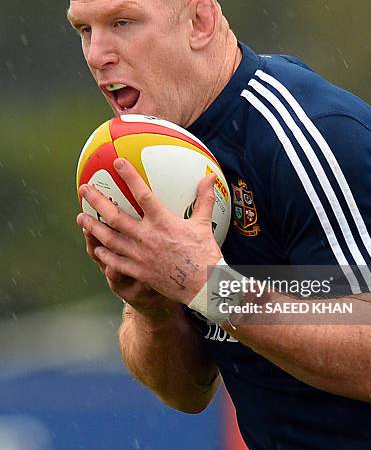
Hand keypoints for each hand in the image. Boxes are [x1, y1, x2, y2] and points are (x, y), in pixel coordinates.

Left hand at [76, 158, 222, 304]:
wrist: (203, 286)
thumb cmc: (205, 254)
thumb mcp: (204, 223)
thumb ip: (204, 199)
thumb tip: (210, 177)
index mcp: (163, 222)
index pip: (142, 194)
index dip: (129, 177)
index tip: (118, 163)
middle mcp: (147, 237)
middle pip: (115, 216)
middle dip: (97, 201)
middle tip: (84, 190)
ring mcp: (140, 255)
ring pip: (110, 239)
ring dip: (93, 227)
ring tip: (82, 218)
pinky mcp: (139, 272)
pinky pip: (115, 262)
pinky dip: (104, 254)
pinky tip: (96, 248)